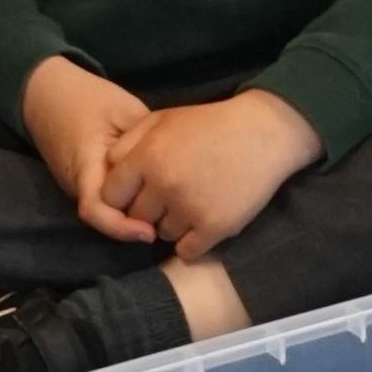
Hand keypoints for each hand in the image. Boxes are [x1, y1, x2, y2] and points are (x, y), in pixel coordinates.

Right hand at [21, 55, 160, 244]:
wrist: (46, 95)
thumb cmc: (86, 98)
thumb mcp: (123, 110)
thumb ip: (145, 140)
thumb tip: (173, 167)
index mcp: (85, 165)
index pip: (96, 210)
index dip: (122, 228)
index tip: (150, 232)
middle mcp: (78, 184)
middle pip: (107, 217)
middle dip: (135, 224)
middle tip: (173, 219)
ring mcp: (79, 186)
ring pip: (108, 211)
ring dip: (134, 214)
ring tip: (169, 208)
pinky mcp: (85, 183)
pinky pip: (108, 201)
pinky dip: (130, 202)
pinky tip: (155, 194)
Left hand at [103, 90, 320, 260]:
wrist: (264, 133)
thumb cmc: (211, 123)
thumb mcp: (163, 120)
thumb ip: (128, 143)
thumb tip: (107, 170)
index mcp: (147, 158)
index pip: (110, 196)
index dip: (123, 195)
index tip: (139, 191)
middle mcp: (164, 186)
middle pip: (135, 219)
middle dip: (147, 211)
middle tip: (169, 197)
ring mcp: (190, 209)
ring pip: (162, 235)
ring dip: (172, 225)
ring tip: (192, 203)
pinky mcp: (215, 228)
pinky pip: (187, 251)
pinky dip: (192, 242)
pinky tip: (202, 223)